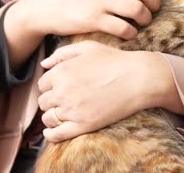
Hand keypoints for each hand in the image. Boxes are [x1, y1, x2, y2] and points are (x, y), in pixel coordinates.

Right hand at [3, 0, 159, 68]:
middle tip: (149, 13)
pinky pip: (124, 28)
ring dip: (144, 20)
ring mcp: (99, 0)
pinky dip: (131, 33)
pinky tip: (127, 33)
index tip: (150, 0)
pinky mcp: (93, 19)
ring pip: (139, 10)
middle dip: (154, 5)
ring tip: (139, 24)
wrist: (45, 6)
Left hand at [37, 41, 182, 142]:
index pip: (42, 84)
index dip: (52, 85)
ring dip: (53, 115)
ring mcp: (73, 110)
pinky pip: (57, 135)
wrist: (140, 79)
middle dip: (52, 99)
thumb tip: (43, 64)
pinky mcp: (84, 125)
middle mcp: (63, 91)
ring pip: (48, 118)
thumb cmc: (116, 60)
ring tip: (65, 112)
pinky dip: (51, 134)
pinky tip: (53, 131)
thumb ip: (62, 53)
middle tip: (67, 98)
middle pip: (43, 101)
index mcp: (61, 71)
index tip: (63, 86)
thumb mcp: (88, 47)